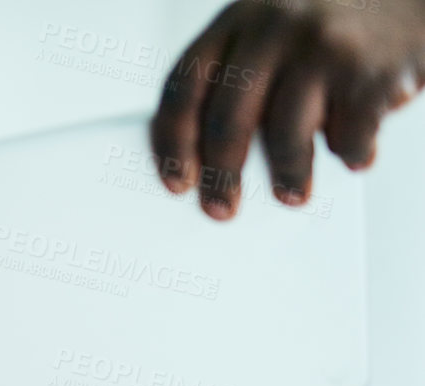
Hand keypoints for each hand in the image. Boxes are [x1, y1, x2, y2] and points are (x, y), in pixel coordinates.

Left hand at [151, 0, 424, 217]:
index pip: (183, 87)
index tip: (175, 182)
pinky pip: (346, 135)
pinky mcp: (367, 70)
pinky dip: (349, 154)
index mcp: (237, 20)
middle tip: (220, 210)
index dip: (172, 141)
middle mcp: (273, 29)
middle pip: (226, 120)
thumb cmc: (333, 21)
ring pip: (283, 136)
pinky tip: (354, 156)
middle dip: (221, 177)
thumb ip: (242, 76)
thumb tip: (209, 160)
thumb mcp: (273, 28)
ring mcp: (320, 47)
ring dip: (288, 176)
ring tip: (292, 194)